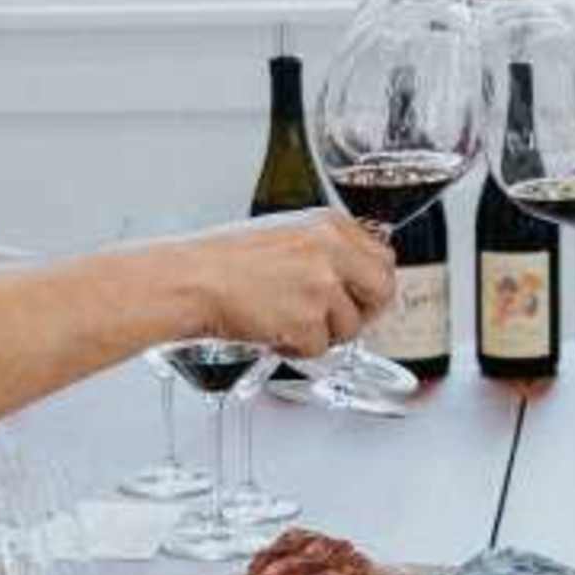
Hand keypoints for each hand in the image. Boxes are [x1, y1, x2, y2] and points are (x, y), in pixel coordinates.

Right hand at [174, 210, 396, 358]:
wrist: (192, 280)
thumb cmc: (224, 260)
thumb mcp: (285, 235)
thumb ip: (324, 252)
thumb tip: (350, 277)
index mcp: (329, 225)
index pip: (381, 258)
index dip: (369, 284)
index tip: (357, 296)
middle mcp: (331, 251)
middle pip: (382, 289)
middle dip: (364, 311)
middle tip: (337, 320)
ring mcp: (322, 285)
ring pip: (350, 326)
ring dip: (321, 333)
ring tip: (286, 320)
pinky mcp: (307, 320)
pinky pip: (319, 349)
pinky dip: (297, 349)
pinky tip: (273, 331)